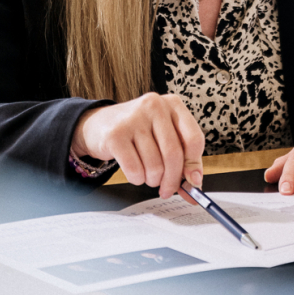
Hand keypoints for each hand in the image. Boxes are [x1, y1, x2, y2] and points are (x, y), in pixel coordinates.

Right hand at [72, 92, 204, 198]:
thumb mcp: (163, 135)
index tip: (192, 181)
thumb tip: (195, 184)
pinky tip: (136, 174)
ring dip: (153, 180)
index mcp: (173, 104)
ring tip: (148, 176)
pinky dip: (137, 179)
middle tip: (167, 190)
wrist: (98, 124)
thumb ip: (182, 157)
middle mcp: (155, 106)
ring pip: (154, 164)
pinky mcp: (115, 134)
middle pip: (174, 154)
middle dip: (172, 179)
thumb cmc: (137, 132)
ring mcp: (134, 118)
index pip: (193, 138)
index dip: (194, 164)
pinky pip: (134, 169)